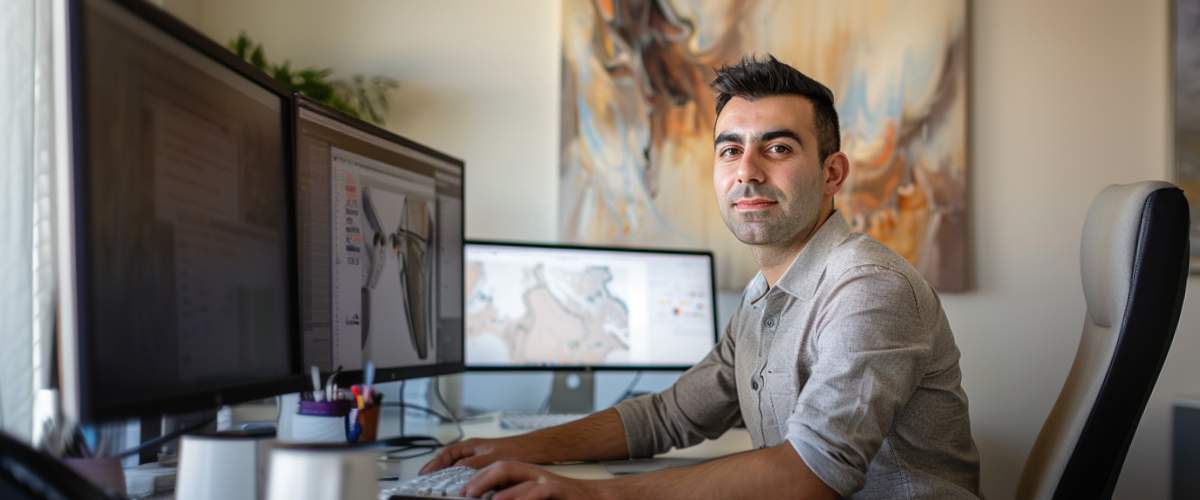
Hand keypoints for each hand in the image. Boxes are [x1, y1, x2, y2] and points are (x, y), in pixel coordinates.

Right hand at [420, 437, 544, 473]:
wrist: (533, 450)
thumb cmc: (515, 449)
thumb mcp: (490, 458)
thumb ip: (472, 464)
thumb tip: (456, 470)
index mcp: (471, 446)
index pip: (446, 454)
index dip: (434, 463)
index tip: (424, 473)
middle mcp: (473, 451)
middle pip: (449, 460)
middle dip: (437, 470)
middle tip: (426, 480)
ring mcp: (479, 458)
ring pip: (458, 467)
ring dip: (449, 475)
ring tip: (439, 485)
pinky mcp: (486, 466)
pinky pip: (468, 473)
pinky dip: (461, 479)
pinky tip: (461, 487)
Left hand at [462, 461, 604, 499]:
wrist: (597, 498)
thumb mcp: (536, 498)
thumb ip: (517, 496)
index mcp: (528, 476)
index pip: (498, 469)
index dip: (478, 477)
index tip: (462, 490)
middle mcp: (535, 474)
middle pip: (503, 466)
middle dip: (481, 477)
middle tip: (464, 492)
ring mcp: (547, 480)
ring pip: (517, 475)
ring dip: (495, 485)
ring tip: (481, 497)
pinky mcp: (558, 489)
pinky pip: (538, 491)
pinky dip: (521, 496)